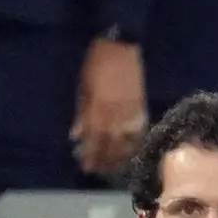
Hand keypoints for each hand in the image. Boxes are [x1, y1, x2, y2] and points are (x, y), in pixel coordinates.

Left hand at [70, 39, 144, 179]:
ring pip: (126, 140)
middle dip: (103, 159)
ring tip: (115, 167)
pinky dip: (135, 142)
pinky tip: (132, 150)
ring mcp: (130, 111)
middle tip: (99, 171)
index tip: (86, 167)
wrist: (121, 46)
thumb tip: (76, 135)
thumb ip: (82, 112)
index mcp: (97, 108)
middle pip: (109, 143)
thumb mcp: (83, 86)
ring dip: (120, 155)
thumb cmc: (96, 63)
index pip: (93, 138)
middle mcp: (114, 114)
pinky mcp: (141, 106)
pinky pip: (139, 129)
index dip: (89, 154)